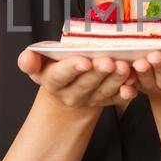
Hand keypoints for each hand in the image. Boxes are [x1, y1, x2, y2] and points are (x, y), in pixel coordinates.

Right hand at [17, 48, 136, 109]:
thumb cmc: (55, 66)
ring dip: (116, 80)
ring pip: (105, 91)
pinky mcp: (108, 101)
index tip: (84, 60)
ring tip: (125, 66)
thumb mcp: (39, 62)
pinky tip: (133, 85)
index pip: (60, 75)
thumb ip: (30, 59)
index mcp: (53, 81)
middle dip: (99, 72)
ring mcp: (91, 99)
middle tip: (109, 61)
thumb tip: (27, 59)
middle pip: (86, 84)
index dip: (72, 68)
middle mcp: (71, 94)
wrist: (69, 87)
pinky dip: (127, 92)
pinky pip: (118, 99)